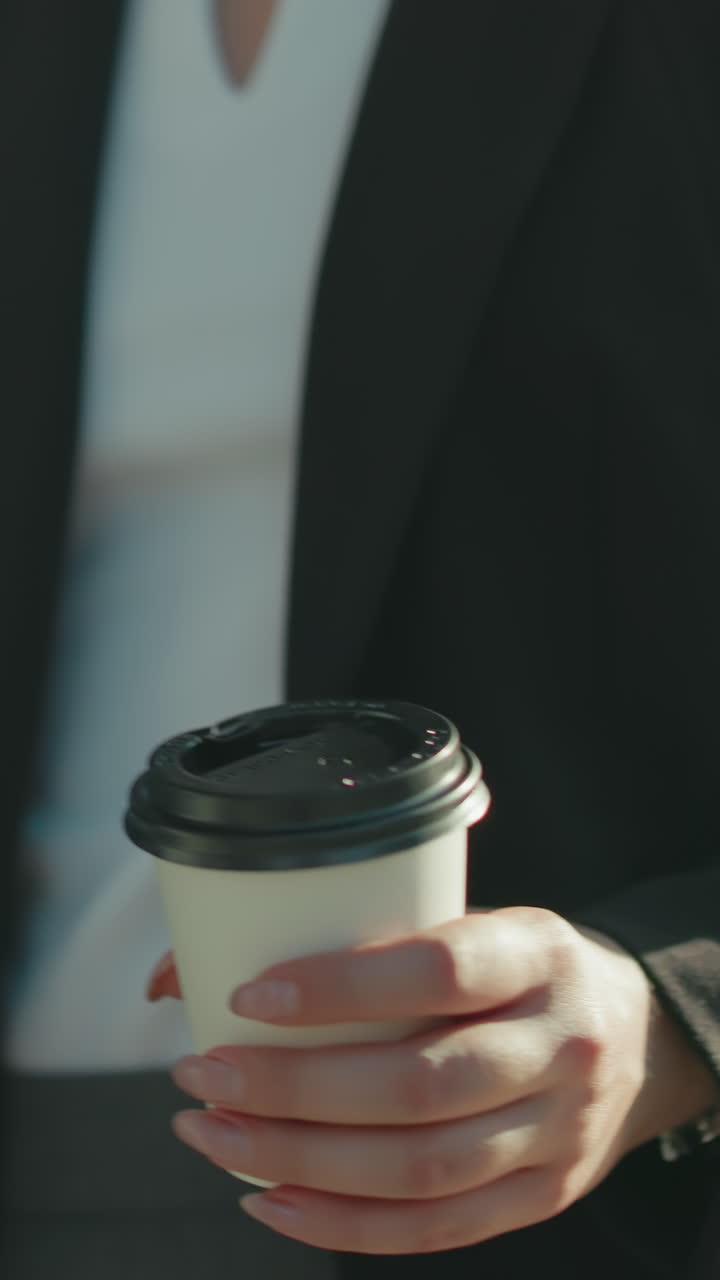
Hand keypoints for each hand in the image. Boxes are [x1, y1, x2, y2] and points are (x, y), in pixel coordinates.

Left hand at [153, 908, 716, 1254]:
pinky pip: (436, 1229)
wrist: (636, 1036)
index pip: (439, 970)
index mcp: (537, 953)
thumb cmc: (517, 968)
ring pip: (419, 1169)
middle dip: (293, 1090)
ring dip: (299, 1162)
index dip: (341, 987)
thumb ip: (353, 937)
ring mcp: (557, 1131)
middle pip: (419, 1085)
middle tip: (202, 1074)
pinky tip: (269, 1202)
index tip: (248, 996)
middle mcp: (559, 1044)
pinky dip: (343, 1225)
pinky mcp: (543, 1195)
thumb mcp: (472, 921)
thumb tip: (177, 973)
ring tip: (212, 1135)